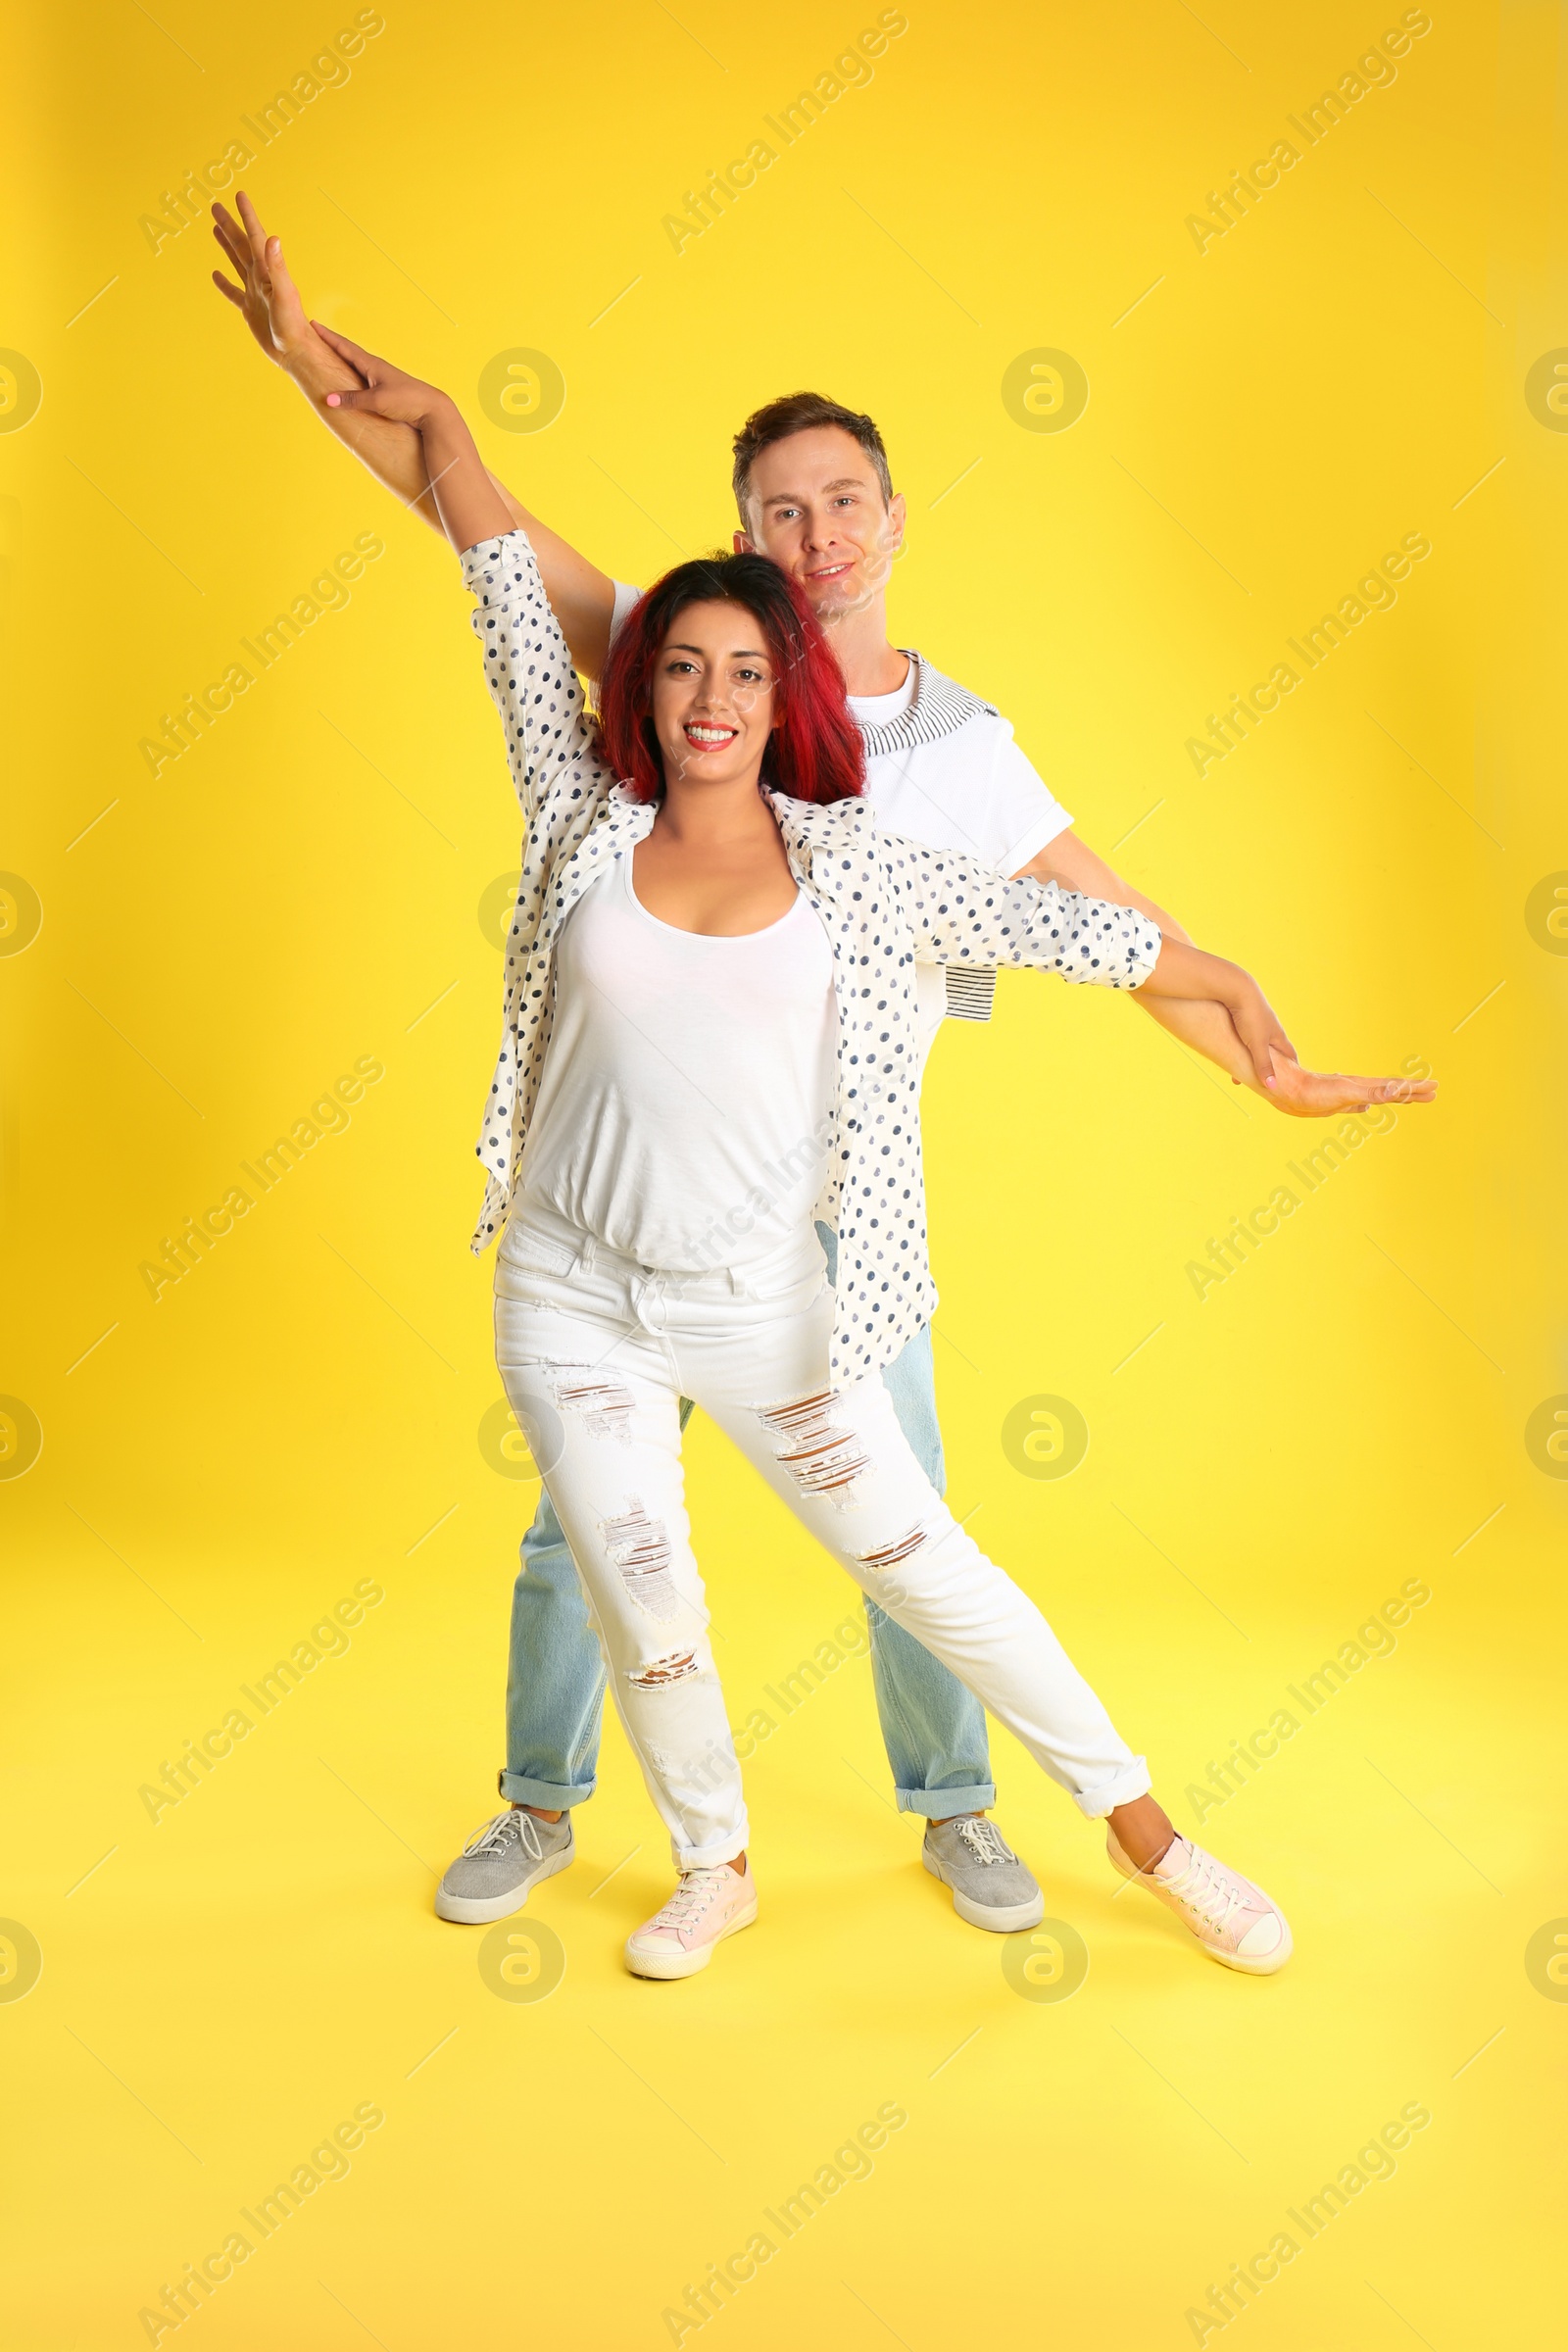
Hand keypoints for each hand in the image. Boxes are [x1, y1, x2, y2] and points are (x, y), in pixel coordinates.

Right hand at [210, 192, 320, 368]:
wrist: (295, 352)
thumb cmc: (293, 325)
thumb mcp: (284, 293)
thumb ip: (277, 266)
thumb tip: (272, 238)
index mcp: (267, 270)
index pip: (254, 237)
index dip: (247, 215)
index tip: (239, 195)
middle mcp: (260, 278)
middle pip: (241, 246)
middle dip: (229, 225)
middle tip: (216, 206)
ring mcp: (254, 293)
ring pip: (236, 263)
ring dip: (226, 245)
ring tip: (215, 228)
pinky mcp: (249, 310)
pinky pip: (233, 293)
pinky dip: (223, 284)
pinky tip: (215, 275)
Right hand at [308, 325, 451, 429]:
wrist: (432, 409)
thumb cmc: (407, 401)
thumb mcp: (377, 401)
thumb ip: (352, 400)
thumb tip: (327, 399)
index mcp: (372, 364)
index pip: (345, 346)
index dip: (328, 336)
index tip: (313, 324)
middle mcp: (376, 368)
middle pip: (349, 351)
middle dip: (332, 343)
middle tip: (316, 334)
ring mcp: (382, 378)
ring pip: (356, 364)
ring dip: (342, 357)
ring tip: (329, 353)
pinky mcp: (387, 389)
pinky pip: (363, 377)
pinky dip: (351, 373)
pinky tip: (350, 377)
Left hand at [1218, 966, 1293, 1090]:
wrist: (1236, 988)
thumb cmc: (1250, 1016)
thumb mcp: (1257, 1045)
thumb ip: (1264, 1066)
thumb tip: (1273, 1088)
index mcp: (1278, 1035)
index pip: (1291, 1055)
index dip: (1293, 1068)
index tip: (1294, 1080)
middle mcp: (1270, 1029)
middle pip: (1274, 1052)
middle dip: (1270, 1066)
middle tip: (1266, 1080)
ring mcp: (1257, 1022)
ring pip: (1257, 1045)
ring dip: (1252, 1058)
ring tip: (1241, 1072)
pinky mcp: (1243, 1017)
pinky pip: (1244, 1037)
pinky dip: (1239, 1047)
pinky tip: (1229, 1051)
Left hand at [1263, 1053, 1436, 1115]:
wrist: (1284, 1089)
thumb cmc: (1313, 1092)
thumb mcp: (1347, 1093)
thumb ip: (1373, 1093)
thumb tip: (1397, 1090)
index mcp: (1363, 1086)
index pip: (1396, 1086)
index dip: (1415, 1088)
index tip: (1434, 1087)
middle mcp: (1357, 1089)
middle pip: (1391, 1090)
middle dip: (1412, 1092)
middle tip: (1433, 1093)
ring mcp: (1346, 1095)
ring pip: (1376, 1095)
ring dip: (1394, 1097)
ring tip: (1408, 1098)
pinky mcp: (1333, 1103)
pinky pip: (1356, 1104)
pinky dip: (1366, 1105)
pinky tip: (1366, 1108)